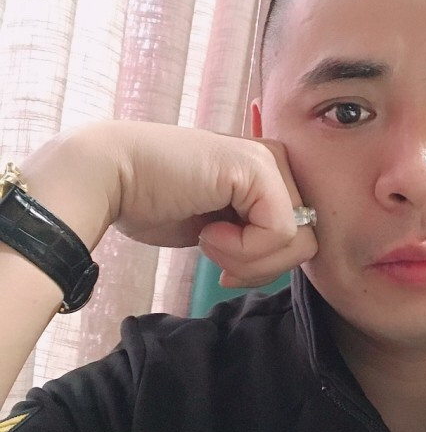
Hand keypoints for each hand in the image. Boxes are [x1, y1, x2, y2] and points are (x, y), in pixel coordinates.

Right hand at [23, 121, 317, 287]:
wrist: (111, 179)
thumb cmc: (157, 203)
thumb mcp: (221, 227)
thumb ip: (257, 238)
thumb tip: (285, 263)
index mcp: (271, 174)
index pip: (302, 237)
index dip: (267, 265)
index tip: (228, 270)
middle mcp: (277, 162)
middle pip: (307, 242)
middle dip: (260, 266)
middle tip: (216, 254)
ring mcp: (270, 161)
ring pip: (298, 241)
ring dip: (248, 259)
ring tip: (209, 239)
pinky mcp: (259, 168)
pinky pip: (278, 232)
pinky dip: (240, 249)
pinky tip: (206, 231)